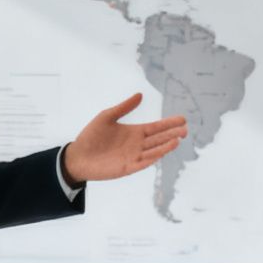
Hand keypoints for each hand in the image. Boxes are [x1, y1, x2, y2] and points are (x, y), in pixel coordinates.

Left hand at [61, 94, 186, 184]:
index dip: (168, 123)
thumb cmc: (91, 136)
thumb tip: (140, 95)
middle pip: (158, 139)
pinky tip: (161, 153)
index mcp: (134, 132)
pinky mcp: (127, 168)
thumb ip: (124, 107)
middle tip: (185, 129)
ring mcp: (133, 157)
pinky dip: (152, 158)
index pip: (156, 128)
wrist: (77, 156)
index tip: (182, 119)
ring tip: (177, 140)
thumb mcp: (107, 116)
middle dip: (172, 134)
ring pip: (153, 151)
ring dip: (165, 146)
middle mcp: (137, 145)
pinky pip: (142, 163)